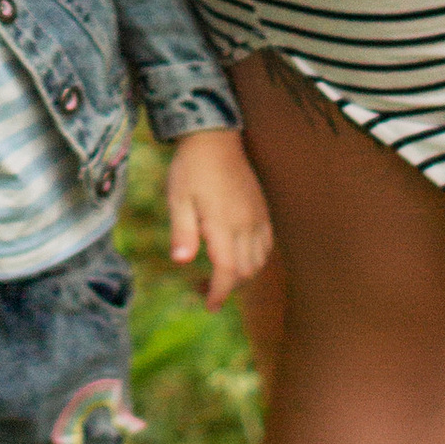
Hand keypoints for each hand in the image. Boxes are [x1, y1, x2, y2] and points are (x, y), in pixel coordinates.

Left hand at [167, 127, 273, 308]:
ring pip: (259, 261)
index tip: (208, 305)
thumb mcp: (178, 199)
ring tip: (218, 274)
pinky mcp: (262, 211)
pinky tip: (236, 255)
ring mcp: (258, 217)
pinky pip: (266, 245)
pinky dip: (255, 259)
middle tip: (201, 289)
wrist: (214, 139)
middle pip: (246, 271)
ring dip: (242, 275)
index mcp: (224, 223)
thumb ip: (182, 231)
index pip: (229, 270)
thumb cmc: (191, 169)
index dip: (219, 292)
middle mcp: (247, 223)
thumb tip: (182, 261)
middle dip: (227, 287)